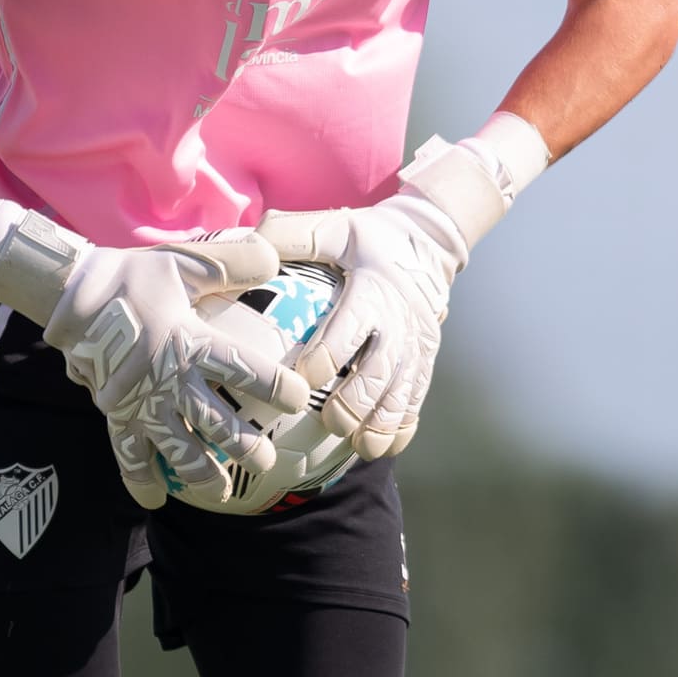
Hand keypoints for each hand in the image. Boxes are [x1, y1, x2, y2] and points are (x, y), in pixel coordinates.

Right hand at [0, 202, 307, 508]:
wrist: (73, 295)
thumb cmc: (134, 276)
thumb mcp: (184, 261)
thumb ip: (230, 261)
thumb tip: (274, 258)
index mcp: (189, 341)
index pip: (241, 367)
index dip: (272, 385)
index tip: (299, 399)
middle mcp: (168, 378)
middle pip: (214, 422)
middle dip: (244, 446)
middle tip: (266, 461)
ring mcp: (140, 401)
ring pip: (177, 448)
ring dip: (200, 474)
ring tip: (220, 493)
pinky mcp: (116, 413)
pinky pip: (128, 455)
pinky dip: (140, 481)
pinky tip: (154, 503)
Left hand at [258, 131, 526, 460]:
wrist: (427, 246)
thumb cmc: (366, 240)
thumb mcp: (333, 228)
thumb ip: (292, 235)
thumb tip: (250, 244)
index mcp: (373, 291)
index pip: (350, 328)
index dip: (326, 357)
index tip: (302, 379)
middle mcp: (398, 324)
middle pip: (381, 372)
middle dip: (357, 403)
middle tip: (333, 424)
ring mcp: (416, 347)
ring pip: (402, 394)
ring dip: (382, 423)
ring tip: (361, 447)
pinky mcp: (425, 362)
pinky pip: (416, 400)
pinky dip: (402, 427)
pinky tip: (383, 448)